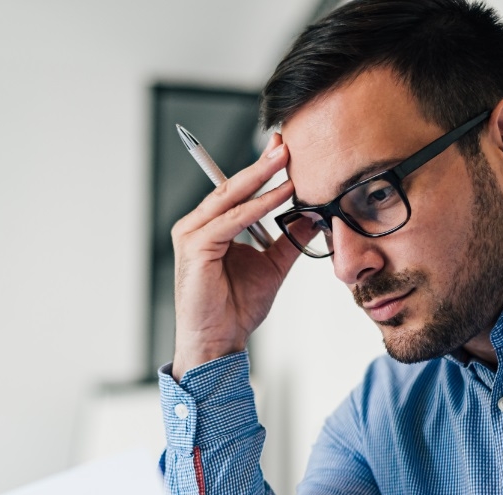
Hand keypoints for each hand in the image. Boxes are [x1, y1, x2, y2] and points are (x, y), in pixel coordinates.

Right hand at [170, 135, 299, 379]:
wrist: (218, 341)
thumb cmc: (234, 309)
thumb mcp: (272, 267)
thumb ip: (287, 241)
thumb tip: (311, 218)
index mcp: (209, 228)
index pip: (237, 191)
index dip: (260, 170)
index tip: (284, 150)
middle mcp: (195, 226)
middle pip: (232, 187)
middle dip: (261, 165)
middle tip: (286, 144)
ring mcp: (191, 235)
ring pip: (230, 198)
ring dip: (260, 179)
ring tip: (286, 162)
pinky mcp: (195, 247)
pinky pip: (232, 220)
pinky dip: (257, 207)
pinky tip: (279, 196)